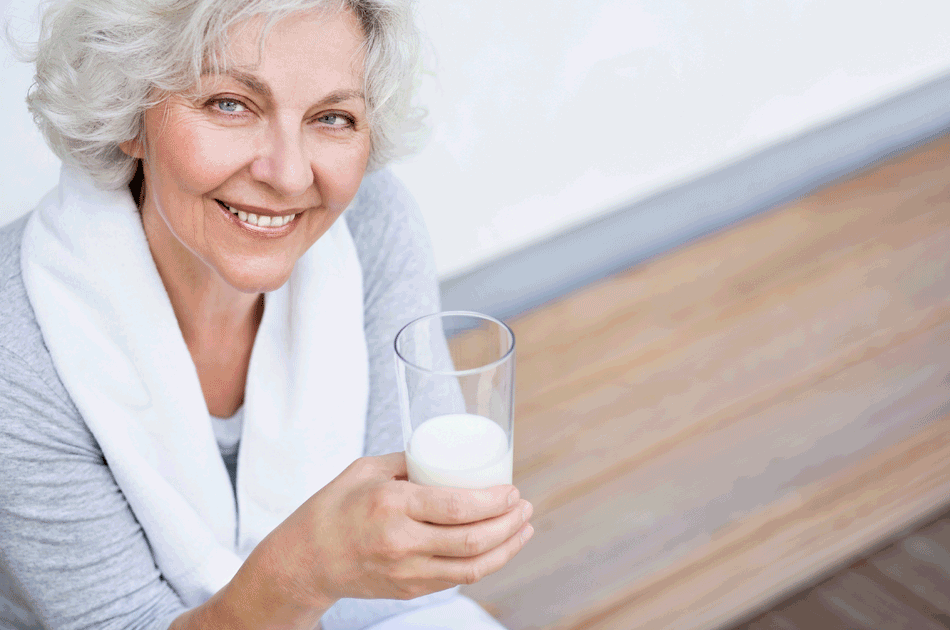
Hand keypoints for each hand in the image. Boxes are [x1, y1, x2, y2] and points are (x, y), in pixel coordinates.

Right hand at [254, 452, 533, 607]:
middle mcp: (401, 543)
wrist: (306, 559)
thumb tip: (450, 453)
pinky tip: (497, 546)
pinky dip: (483, 563)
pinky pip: (456, 579)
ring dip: (506, 548)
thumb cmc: (335, 506)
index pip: (457, 508)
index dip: (494, 501)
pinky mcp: (409, 590)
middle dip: (509, 524)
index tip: (511, 490)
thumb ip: (410, 461)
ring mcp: (406, 572)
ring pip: (471, 568)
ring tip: (523, 528)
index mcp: (392, 506)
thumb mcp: (368, 469)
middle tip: (525, 506)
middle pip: (472, 541)